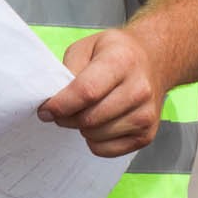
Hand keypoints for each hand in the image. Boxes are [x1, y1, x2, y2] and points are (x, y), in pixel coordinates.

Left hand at [38, 28, 165, 157]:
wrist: (152, 61)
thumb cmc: (115, 54)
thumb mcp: (86, 47)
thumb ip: (68, 69)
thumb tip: (55, 100)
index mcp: (121, 62)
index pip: (86, 91)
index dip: (60, 105)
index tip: (45, 110)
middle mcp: (139, 89)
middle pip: (90, 118)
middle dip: (66, 117)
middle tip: (61, 110)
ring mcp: (146, 115)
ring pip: (96, 135)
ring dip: (81, 128)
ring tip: (85, 111)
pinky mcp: (147, 135)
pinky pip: (108, 150)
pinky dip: (94, 141)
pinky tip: (98, 124)